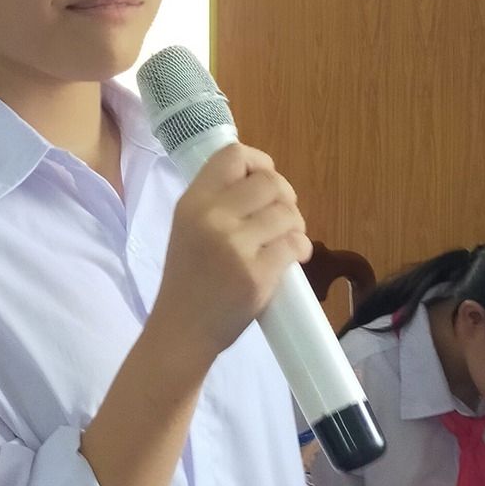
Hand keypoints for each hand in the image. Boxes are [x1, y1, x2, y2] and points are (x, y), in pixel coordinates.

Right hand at [150, 144, 311, 367]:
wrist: (182, 330)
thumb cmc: (188, 278)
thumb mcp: (187, 227)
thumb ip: (217, 201)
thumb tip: (263, 178)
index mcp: (192, 202)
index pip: (233, 155)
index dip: (258, 162)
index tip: (264, 180)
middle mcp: (212, 218)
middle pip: (269, 181)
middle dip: (285, 196)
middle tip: (282, 215)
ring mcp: (235, 246)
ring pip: (287, 213)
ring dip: (296, 224)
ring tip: (287, 238)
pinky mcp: (256, 274)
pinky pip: (295, 245)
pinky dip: (301, 249)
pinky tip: (293, 256)